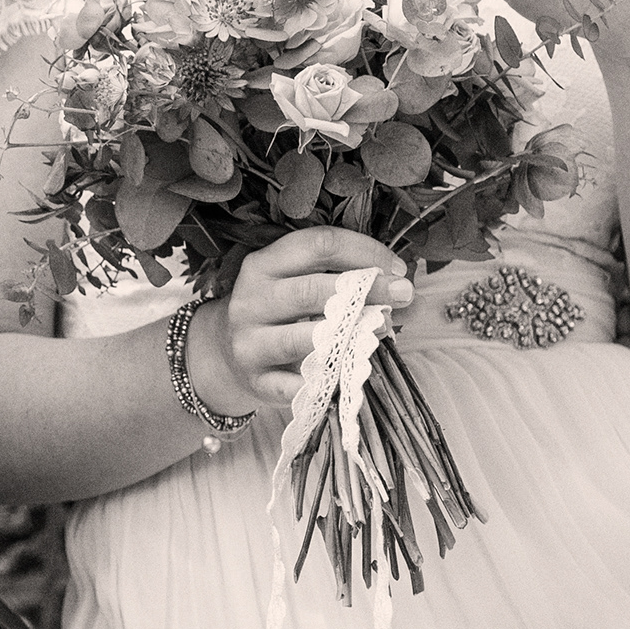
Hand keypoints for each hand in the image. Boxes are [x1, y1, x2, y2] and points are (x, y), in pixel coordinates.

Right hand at [208, 229, 411, 415]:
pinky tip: (353, 374)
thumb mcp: (293, 281)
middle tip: (405, 294)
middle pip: (313, 289)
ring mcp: (250, 343)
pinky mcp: (258, 381)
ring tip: (383, 331)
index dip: (364, 251)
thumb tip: (400, 280)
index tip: (397, 267)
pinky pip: (300, 384)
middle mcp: (251, 300)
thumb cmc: (276, 312)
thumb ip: (337, 274)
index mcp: (262, 265)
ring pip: (307, 339)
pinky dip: (331, 382)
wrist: (224, 354)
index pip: (318, 244)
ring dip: (353, 335)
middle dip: (368, 290)